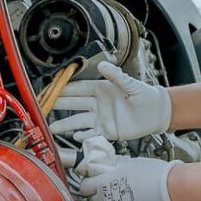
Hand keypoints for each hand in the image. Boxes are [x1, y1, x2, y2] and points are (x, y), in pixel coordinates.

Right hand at [50, 61, 171, 141]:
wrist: (156, 112)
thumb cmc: (145, 95)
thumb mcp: (131, 84)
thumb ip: (116, 76)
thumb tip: (102, 65)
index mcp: (101, 89)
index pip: (78, 89)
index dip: (65, 90)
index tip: (51, 90)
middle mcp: (97, 103)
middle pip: (74, 104)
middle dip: (59, 106)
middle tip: (44, 108)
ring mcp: (100, 118)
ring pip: (78, 121)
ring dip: (66, 124)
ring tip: (53, 128)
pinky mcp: (106, 131)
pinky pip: (90, 133)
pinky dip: (82, 135)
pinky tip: (75, 136)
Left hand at [76, 137, 186, 200]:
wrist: (173, 191)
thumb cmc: (156, 175)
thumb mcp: (131, 163)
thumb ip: (116, 167)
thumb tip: (111, 167)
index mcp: (104, 183)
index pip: (84, 186)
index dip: (90, 183)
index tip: (94, 183)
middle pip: (95, 199)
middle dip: (102, 194)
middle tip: (115, 190)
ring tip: (131, 200)